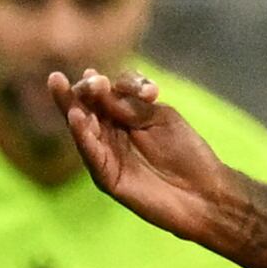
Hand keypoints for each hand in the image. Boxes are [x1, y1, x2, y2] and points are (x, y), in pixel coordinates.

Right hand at [52, 70, 239, 247]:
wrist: (205, 193)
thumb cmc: (187, 153)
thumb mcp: (162, 119)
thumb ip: (133, 106)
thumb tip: (102, 89)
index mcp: (124, 113)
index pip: (108, 91)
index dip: (116, 83)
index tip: (144, 90)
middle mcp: (110, 131)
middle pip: (86, 106)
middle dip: (79, 89)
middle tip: (65, 74)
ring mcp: (106, 154)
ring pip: (81, 127)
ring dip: (71, 106)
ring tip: (62, 87)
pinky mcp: (106, 177)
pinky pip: (91, 154)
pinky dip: (82, 135)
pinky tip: (76, 117)